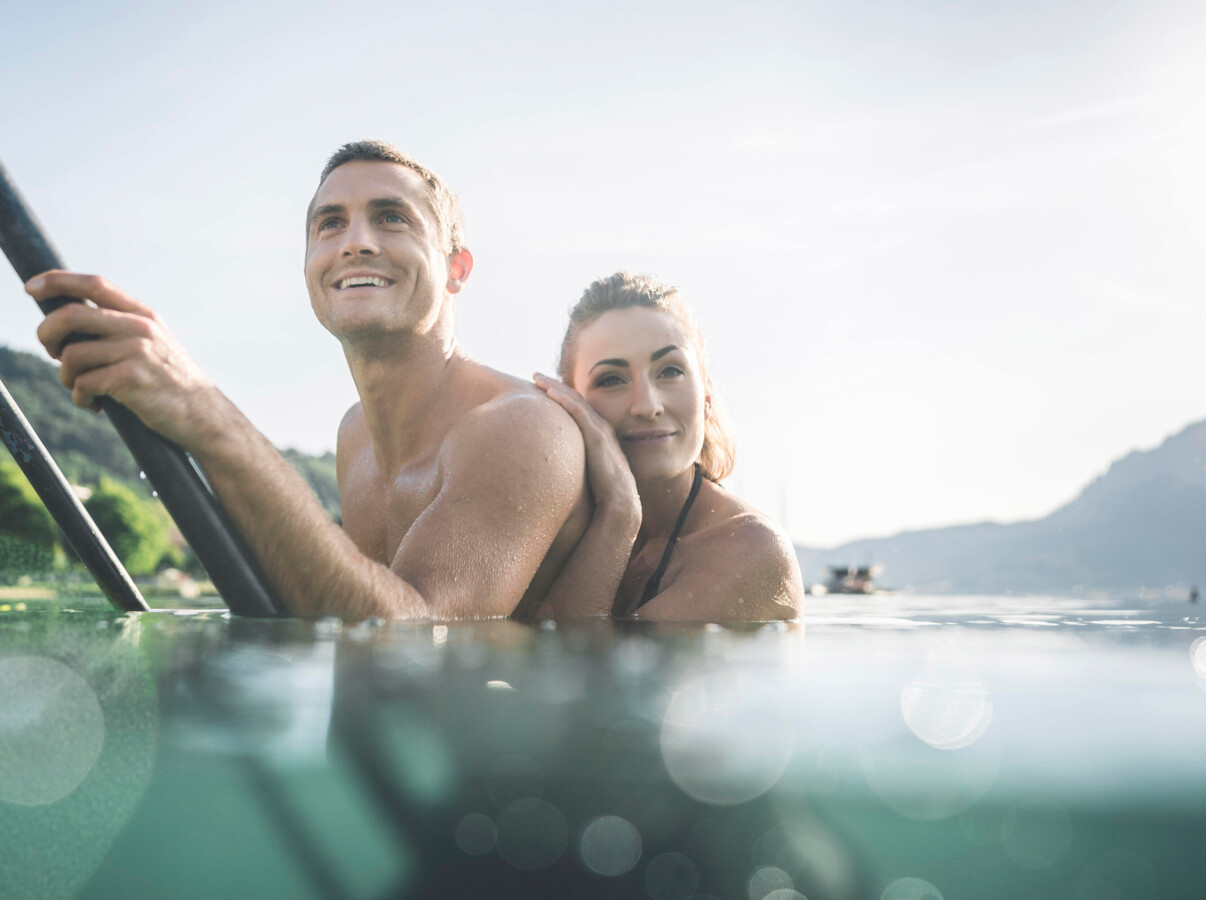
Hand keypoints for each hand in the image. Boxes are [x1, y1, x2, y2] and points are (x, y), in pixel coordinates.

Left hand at [28, 271, 221, 446]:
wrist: (204, 415)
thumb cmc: (171, 382)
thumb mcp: (154, 343)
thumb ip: (120, 328)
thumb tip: (68, 323)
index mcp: (143, 314)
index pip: (94, 284)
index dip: (57, 281)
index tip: (32, 287)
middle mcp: (139, 327)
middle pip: (70, 315)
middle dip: (46, 334)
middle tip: (50, 352)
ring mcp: (136, 352)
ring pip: (71, 355)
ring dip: (65, 376)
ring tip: (80, 388)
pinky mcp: (131, 379)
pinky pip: (83, 384)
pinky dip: (80, 398)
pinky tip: (93, 405)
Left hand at [534, 373, 640, 527]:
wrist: (621, 505)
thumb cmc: (603, 496)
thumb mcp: (586, 474)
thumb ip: (573, 465)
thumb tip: (552, 469)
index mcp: (600, 435)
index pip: (578, 408)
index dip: (561, 395)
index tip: (543, 388)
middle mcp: (601, 428)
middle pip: (574, 399)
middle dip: (554, 385)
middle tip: (535, 376)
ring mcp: (600, 431)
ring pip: (574, 400)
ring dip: (554, 386)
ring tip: (536, 377)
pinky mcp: (597, 437)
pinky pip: (578, 412)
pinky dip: (564, 399)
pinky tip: (549, 392)